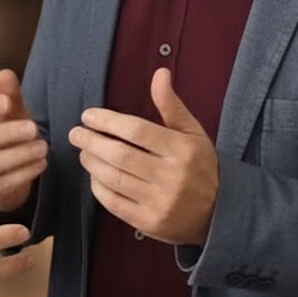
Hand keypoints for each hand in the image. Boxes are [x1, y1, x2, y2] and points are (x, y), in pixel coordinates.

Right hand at [0, 69, 47, 211]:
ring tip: (43, 148)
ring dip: (20, 155)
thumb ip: (9, 95)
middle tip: (33, 129)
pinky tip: (41, 164)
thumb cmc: (7, 137)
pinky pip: (2, 184)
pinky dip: (24, 173)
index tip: (8, 102)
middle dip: (8, 133)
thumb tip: (5, 73)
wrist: (6, 175)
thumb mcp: (11, 115)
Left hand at [68, 67, 218, 244]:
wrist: (221, 214)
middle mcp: (172, 177)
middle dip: (92, 141)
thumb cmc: (201, 165)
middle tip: (76, 133)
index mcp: (182, 150)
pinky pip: (114, 203)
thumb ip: (171, 104)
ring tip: (83, 151)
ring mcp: (160, 203)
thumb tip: (160, 73)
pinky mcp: (150, 224)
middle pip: (120, 155)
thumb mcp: (192, 132)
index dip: (107, 121)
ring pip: (114, 179)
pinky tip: (94, 175)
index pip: (136, 131)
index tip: (88, 116)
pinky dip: (98, 187)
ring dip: (91, 162)